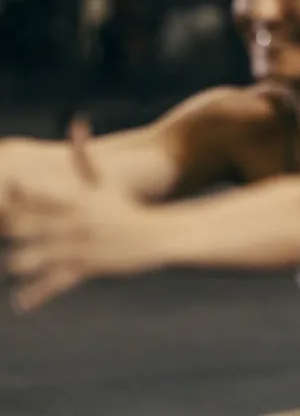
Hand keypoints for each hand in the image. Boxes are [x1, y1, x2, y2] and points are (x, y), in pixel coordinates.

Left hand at [1, 119, 166, 312]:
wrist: (158, 234)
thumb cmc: (125, 207)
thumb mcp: (103, 180)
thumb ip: (83, 153)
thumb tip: (77, 120)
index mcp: (72, 198)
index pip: (30, 196)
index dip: (8, 198)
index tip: (0, 200)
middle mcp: (71, 222)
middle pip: (22, 227)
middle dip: (7, 230)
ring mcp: (78, 246)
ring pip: (30, 258)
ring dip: (17, 263)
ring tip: (12, 264)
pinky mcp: (86, 269)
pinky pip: (54, 284)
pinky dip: (36, 295)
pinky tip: (21, 304)